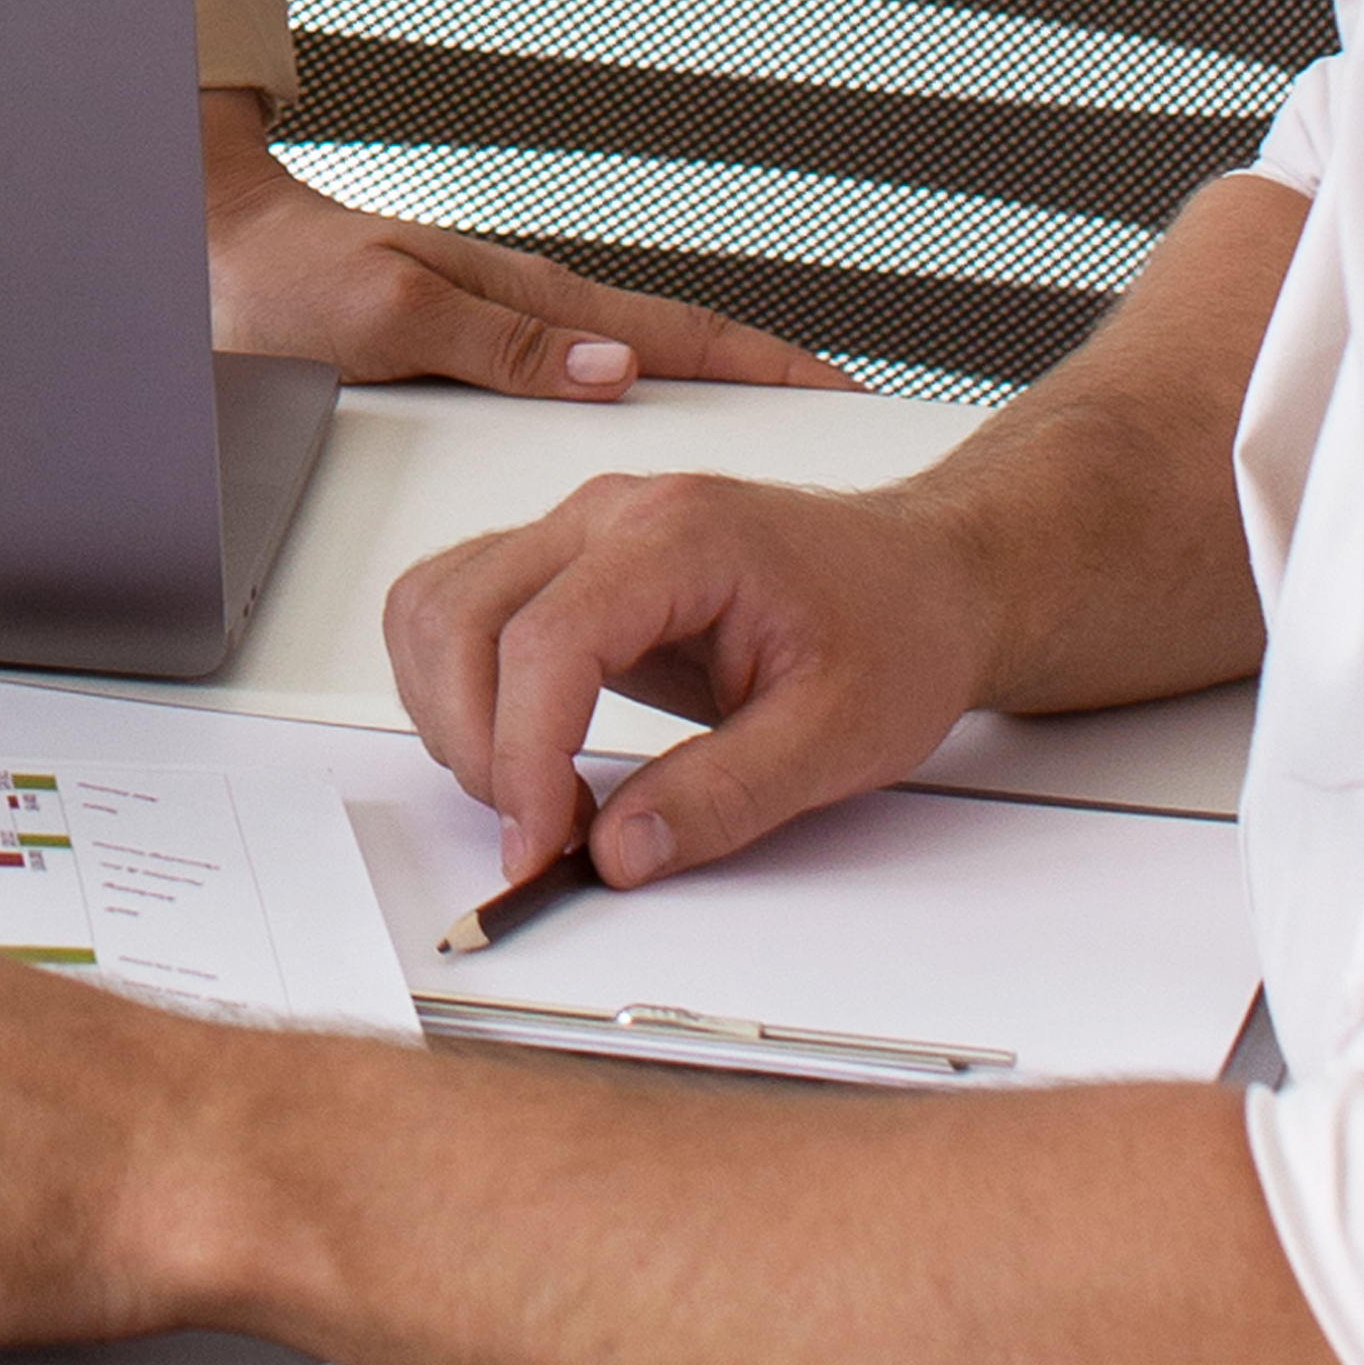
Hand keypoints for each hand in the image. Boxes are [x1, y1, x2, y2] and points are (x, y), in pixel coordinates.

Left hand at [202, 93, 844, 401]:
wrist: (203, 253)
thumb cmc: (284, 279)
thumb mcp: (390, 314)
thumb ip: (503, 345)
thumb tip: (615, 373)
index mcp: (529, 307)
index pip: (677, 336)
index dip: (767, 367)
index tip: (848, 393)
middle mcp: (530, 324)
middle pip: (676, 359)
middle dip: (767, 395)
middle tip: (852, 441)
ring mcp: (506, 345)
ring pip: (630, 385)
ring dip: (705, 414)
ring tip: (777, 463)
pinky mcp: (472, 371)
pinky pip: (575, 400)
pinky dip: (631, 428)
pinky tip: (643, 461)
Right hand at [384, 463, 1000, 886]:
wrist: (927, 578)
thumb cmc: (898, 628)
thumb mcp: (838, 737)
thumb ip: (723, 798)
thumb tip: (620, 850)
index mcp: (679, 536)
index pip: (546, 640)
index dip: (523, 755)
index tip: (540, 843)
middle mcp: (609, 514)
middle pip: (463, 615)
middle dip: (476, 744)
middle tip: (535, 834)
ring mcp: (579, 530)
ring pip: (436, 603)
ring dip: (451, 711)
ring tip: (528, 793)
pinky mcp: (567, 562)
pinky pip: (456, 603)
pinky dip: (455, 682)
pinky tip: (514, 744)